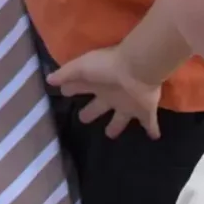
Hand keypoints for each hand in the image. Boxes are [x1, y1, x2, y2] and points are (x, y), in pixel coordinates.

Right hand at [47, 45, 161, 139]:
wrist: (138, 69)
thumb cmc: (108, 66)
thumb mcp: (81, 68)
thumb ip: (66, 74)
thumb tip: (49, 80)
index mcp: (96, 85)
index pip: (80, 87)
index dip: (71, 90)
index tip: (64, 93)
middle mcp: (111, 95)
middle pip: (99, 106)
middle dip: (91, 112)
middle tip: (83, 118)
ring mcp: (129, 104)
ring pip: (121, 118)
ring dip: (117, 126)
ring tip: (111, 134)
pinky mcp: (145, 111)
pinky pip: (150, 123)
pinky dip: (152, 130)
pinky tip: (154, 137)